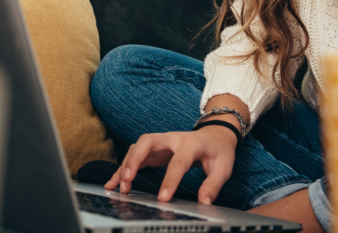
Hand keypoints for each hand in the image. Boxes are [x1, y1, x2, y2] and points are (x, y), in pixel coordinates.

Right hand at [104, 127, 236, 204]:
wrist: (214, 134)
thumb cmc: (218, 151)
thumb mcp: (223, 167)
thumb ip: (213, 184)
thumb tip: (204, 202)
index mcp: (191, 143)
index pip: (178, 161)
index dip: (170, 180)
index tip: (163, 198)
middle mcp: (171, 139)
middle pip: (146, 142)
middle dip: (134, 160)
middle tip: (128, 180)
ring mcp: (160, 142)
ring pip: (137, 147)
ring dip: (126, 165)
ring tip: (120, 187)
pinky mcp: (154, 149)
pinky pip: (134, 155)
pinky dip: (123, 168)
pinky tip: (114, 182)